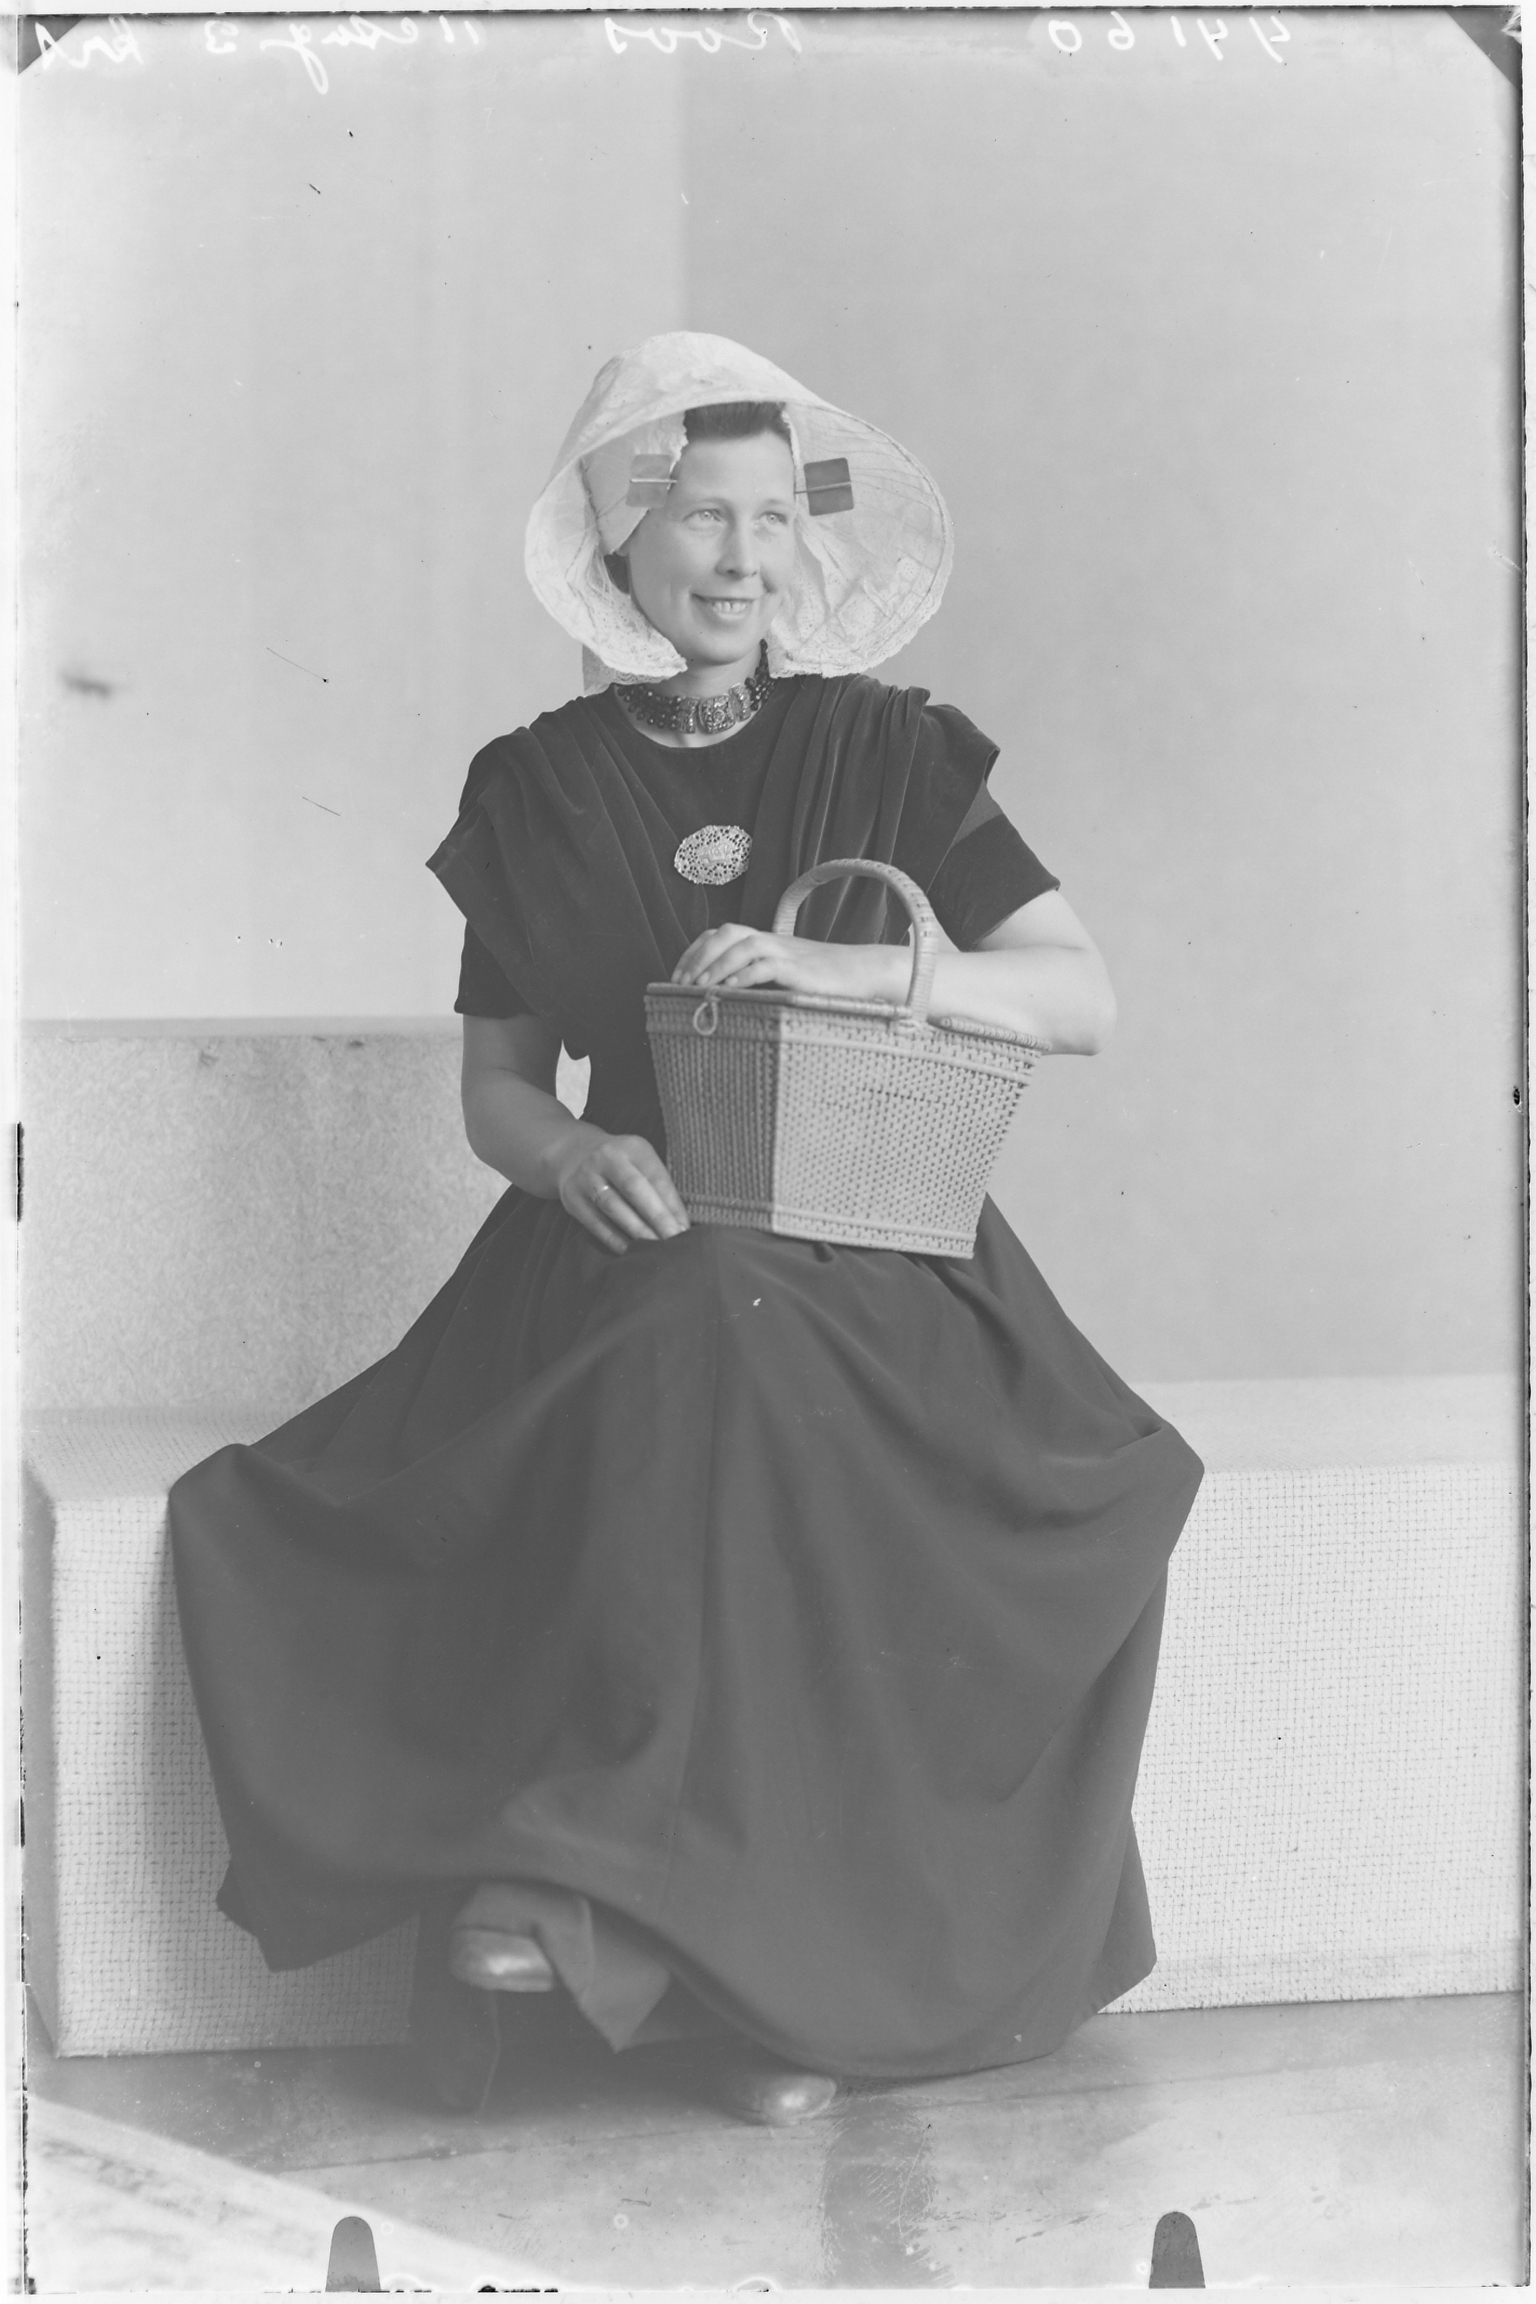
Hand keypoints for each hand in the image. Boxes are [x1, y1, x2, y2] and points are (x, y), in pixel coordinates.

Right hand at [555, 1130, 689, 1254]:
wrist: (573, 1154)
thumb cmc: (620, 1165)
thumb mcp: (640, 1162)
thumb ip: (658, 1186)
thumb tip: (680, 1223)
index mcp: (633, 1147)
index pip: (656, 1176)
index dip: (671, 1204)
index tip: (684, 1228)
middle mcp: (607, 1157)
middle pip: (634, 1188)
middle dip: (656, 1216)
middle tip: (673, 1239)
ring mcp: (586, 1176)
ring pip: (612, 1206)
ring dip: (635, 1230)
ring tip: (654, 1248)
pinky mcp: (572, 1198)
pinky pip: (594, 1222)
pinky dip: (613, 1238)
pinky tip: (629, 1250)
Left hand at [672, 924, 904, 1002]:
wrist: (864, 973)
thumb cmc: (825, 981)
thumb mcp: (786, 977)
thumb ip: (759, 980)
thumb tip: (725, 1000)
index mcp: (766, 942)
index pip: (720, 935)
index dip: (694, 951)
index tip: (676, 977)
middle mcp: (773, 941)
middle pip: (726, 933)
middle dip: (699, 956)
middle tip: (681, 984)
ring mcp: (787, 953)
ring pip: (743, 945)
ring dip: (716, 965)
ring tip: (698, 987)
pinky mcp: (800, 970)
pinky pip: (766, 965)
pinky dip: (744, 975)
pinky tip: (728, 990)